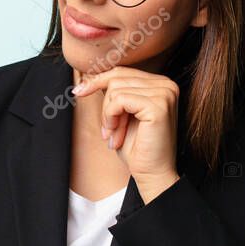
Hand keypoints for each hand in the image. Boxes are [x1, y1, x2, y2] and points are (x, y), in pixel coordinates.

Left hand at [72, 66, 180, 198]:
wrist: (152, 174)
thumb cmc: (137, 148)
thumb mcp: (121, 115)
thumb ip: (115, 94)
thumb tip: (92, 77)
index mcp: (160, 84)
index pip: (122, 72)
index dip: (98, 80)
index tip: (78, 91)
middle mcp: (166, 85)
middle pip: (117, 78)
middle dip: (105, 107)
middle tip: (107, 131)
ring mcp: (165, 93)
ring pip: (115, 89)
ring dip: (108, 116)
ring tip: (115, 135)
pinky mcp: (158, 105)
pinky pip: (119, 100)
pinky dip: (111, 117)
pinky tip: (116, 134)